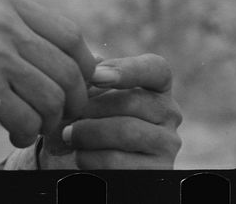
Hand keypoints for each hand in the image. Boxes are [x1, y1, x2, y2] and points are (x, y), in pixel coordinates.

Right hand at [0, 0, 95, 147]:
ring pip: (53, 98)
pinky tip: (9, 132)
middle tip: (56, 118)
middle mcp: (2, 21)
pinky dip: (25, 133)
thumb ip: (22, 35)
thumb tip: (87, 65)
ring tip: (27, 126)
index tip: (77, 89)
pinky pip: (29, 120)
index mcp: (3, 2)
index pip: (70, 34)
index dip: (84, 68)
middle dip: (71, 102)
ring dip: (46, 121)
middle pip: (69, 69)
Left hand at [40, 53, 181, 168]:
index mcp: (154, 86)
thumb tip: (95, 62)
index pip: (156, 68)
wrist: (75, 158)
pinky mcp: (156, 171)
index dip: (128, 70)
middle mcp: (168, 113)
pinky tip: (79, 154)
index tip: (97, 76)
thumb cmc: (81, 116)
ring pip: (127, 132)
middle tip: (67, 113)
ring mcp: (167, 144)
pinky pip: (119, 161)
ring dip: (87, 132)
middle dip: (91, 107)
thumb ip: (90, 74)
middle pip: (132, 102)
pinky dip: (90, 157)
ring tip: (67, 134)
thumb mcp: (83, 92)